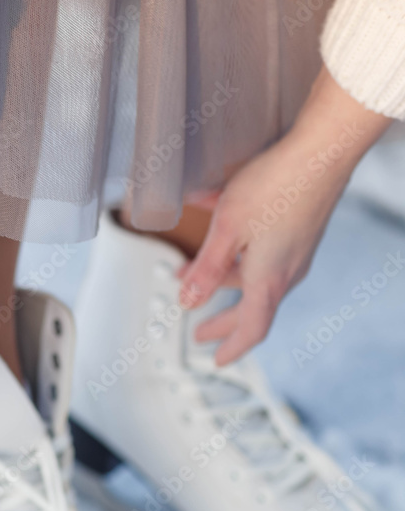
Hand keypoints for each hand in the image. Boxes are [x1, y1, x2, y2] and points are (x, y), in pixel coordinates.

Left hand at [180, 68, 390, 364]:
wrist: (321, 150)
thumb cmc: (277, 185)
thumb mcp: (226, 230)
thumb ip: (205, 268)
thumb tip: (188, 301)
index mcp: (269, 278)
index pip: (251, 327)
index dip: (232, 347)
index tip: (217, 360)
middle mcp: (286, 270)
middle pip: (250, 306)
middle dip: (222, 319)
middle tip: (200, 332)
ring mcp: (294, 250)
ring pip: (252, 276)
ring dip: (220, 278)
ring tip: (189, 272)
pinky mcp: (297, 230)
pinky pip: (260, 250)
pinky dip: (235, 249)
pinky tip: (210, 223)